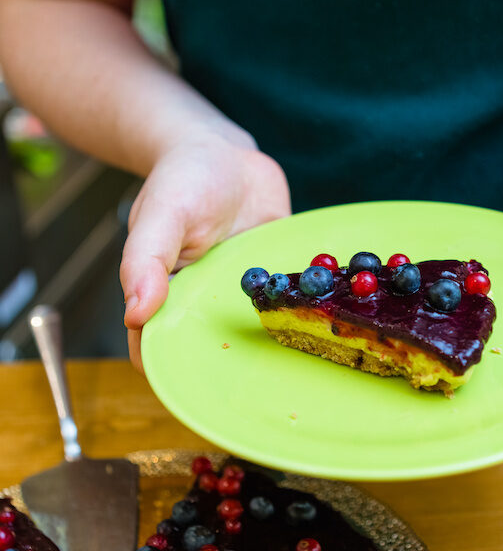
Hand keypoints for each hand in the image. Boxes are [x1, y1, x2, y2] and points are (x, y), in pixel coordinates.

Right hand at [120, 130, 290, 371]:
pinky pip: (287, 305)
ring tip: (298, 365)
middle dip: (231, 371)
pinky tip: (321, 326)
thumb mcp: (160, 215)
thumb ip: (145, 261)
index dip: (172, 373)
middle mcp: (205, 303)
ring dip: (273, 347)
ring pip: (255, 334)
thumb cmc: (183, 181)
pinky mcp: (274, 282)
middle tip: (260, 390)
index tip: (197, 395)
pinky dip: (301, 314)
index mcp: (168, 296)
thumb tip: (134, 315)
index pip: (162, 348)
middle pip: (213, 351)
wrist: (229, 155)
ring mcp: (242, 295)